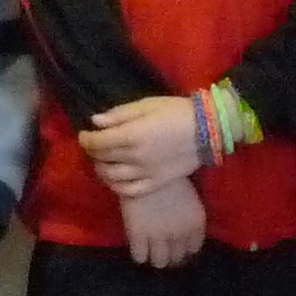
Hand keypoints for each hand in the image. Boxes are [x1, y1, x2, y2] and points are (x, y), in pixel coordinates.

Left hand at [81, 95, 200, 197]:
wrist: (209, 129)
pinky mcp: (157, 182)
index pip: (97, 142)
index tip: (85, 134)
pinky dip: (116, 186)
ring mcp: (147, 172)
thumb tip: (95, 122)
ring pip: (112, 177)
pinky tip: (114, 178)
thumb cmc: (176, 112)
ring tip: (103, 161)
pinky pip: (129, 190)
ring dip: (101, 169)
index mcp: (132, 135)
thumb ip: (119, 115)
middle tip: (95, 145)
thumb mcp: (146, 105)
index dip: (86, 139)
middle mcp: (136, 157)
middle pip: (102, 158)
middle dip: (93, 151)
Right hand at [121, 176, 205, 267]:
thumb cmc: (168, 179)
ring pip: (159, 262)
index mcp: (196, 224)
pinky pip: (140, 256)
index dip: (183, 248)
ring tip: (149, 250)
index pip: (192, 249)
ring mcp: (159, 236)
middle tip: (161, 248)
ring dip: (155, 257)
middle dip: (169, 255)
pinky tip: (138, 247)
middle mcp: (180, 234)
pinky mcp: (138, 235)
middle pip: (177, 258)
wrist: (144, 168)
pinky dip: (139, 254)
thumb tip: (182, 235)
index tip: (176, 245)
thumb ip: (188, 219)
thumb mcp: (189, 200)